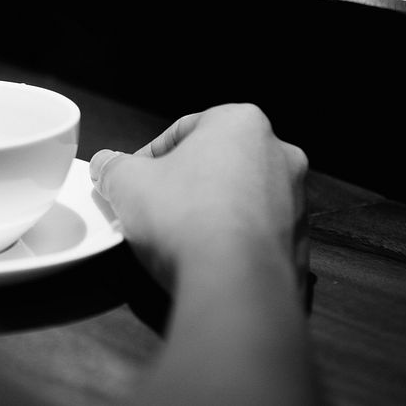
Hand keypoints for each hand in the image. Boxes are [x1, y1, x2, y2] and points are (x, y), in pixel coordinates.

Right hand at [90, 103, 308, 291]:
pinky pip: (256, 236)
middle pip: (217, 163)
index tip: (132, 180)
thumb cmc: (184, 216)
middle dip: (184, 182)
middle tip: (153, 206)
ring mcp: (297, 203)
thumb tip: (104, 166)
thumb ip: (112, 167)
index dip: (149, 156)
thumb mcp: (126, 182)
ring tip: (177, 238)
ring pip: (240, 199)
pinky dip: (232, 243)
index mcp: (242, 122)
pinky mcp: (301, 246)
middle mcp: (280, 155)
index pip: (183, 130)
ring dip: (210, 211)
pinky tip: (205, 259)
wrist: (233, 282)